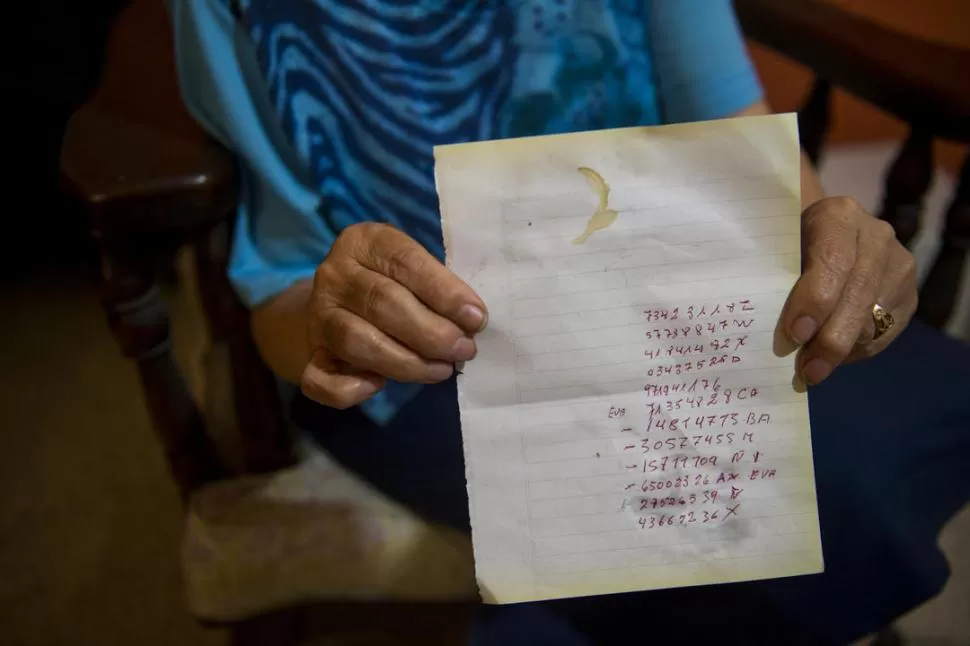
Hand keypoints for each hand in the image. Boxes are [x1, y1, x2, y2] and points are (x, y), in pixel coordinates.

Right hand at [301, 222, 486, 407]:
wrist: (340, 303)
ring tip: (441, 369)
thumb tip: (471, 322)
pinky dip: (350, 389)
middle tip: (464, 350)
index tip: (476, 318)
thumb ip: (438, 288)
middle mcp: (335, 274)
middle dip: (432, 332)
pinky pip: (320, 379)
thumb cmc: (395, 283)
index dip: (444, 292)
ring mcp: (318, 315)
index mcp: (365, 241)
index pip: (405, 261)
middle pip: (383, 303)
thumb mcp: (414, 269)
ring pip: (357, 341)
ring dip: (406, 362)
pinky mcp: (310, 354)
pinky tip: (378, 386)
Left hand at [775, 197, 916, 387]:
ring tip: (813, 369)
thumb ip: (774, 274)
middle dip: (830, 338)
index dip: (815, 299)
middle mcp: (876, 236)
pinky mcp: (908, 293)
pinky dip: (857, 350)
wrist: (825, 231)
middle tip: (807, 370)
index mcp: (839, 216)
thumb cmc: (789, 241)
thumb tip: (768, 329)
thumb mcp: (779, 245)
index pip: (833, 260)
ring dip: (842, 350)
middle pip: (859, 295)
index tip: (795, 333)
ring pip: (874, 318)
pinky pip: (886, 332)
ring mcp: (898, 264)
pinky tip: (834, 358)